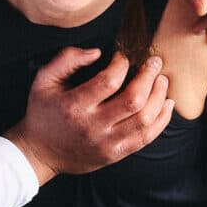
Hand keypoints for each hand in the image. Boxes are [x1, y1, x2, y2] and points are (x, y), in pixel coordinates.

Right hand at [13, 47, 172, 183]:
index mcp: (74, 106)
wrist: (40, 153)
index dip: (121, 63)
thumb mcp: (43, 80)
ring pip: (144, 119)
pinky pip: (146, 138)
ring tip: (162, 80)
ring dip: (159, 96)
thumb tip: (96, 52)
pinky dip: (161, 120)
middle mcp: (93, 126)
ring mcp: (106, 143)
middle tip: (154, 62)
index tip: (122, 57)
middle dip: (149, 76)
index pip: (109, 81)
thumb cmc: (43, 112)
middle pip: (134, 100)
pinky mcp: (115, 154)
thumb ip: (66, 59)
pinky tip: (166, 104)